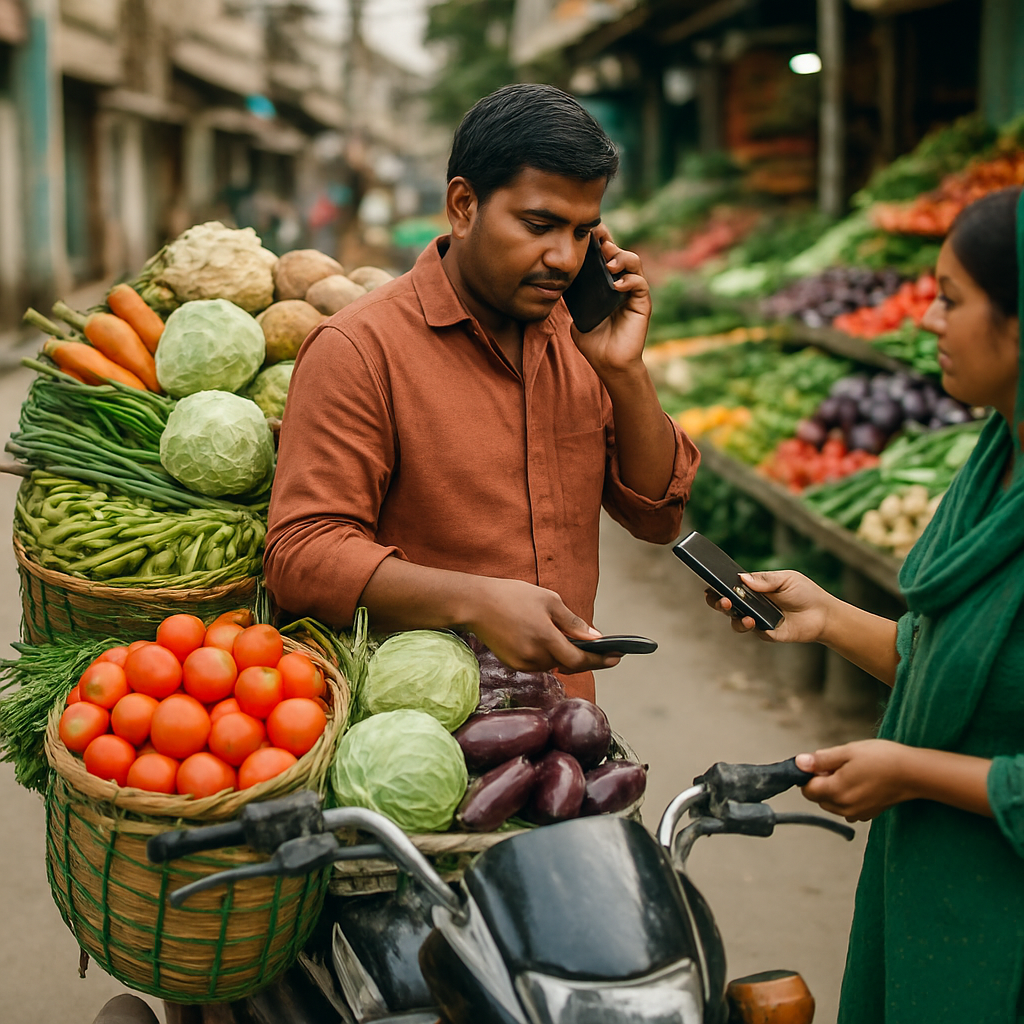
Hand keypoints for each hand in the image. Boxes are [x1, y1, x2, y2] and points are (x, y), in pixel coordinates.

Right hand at [464, 576, 619, 674]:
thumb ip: (573, 623)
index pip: (580, 659)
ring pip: (553, 664)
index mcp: (546, 638)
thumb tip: (595, 638)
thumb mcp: (548, 600)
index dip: (601, 660)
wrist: (475, 603)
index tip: (617, 657)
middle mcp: (535, 656)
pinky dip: (546, 654)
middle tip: (598, 646)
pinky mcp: (513, 665)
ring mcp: (522, 663)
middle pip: (569, 664)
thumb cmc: (512, 596)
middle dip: (584, 656)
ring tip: (564, 636)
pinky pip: (538, 663)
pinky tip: (544, 639)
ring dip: (563, 654)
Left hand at [570, 225, 650, 376]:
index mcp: (606, 285)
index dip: (600, 242)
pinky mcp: (642, 304)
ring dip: (621, 258)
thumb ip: (573, 300)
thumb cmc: (594, 343)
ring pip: (634, 263)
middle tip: (598, 241)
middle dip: (609, 243)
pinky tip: (616, 285)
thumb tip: (560, 285)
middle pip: (620, 253)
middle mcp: (621, 285)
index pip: (605, 257)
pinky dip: (629, 281)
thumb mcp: (577, 317)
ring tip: (608, 263)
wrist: (608, 364)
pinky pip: (639, 284)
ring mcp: (633, 293)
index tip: (587, 232)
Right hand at [704, 570, 832, 643]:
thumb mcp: (786, 579)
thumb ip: (765, 580)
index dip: (717, 585)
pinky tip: (754, 621)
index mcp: (753, 587)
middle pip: (725, 604)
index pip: (729, 585)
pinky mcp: (765, 632)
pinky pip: (751, 630)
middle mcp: (751, 604)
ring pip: (735, 620)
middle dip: (717, 602)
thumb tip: (742, 578)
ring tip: (739, 612)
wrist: (823, 615)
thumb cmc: (805, 593)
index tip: (710, 583)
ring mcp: (757, 619)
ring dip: (733, 616)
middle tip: (722, 600)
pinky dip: (749, 626)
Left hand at [795, 740, 915, 820]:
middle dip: (821, 782)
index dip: (809, 775)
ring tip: (852, 772)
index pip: (807, 790)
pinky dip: (848, 797)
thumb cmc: (881, 758)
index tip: (820, 763)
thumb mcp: (847, 752)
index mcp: (836, 791)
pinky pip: (848, 808)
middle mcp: (844, 808)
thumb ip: (821, 760)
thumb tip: (799, 763)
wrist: (914, 773)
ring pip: (832, 804)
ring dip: (834, 790)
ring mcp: (857, 813)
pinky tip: (862, 783)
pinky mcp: (869, 814)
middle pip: (819, 798)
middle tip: (839, 765)